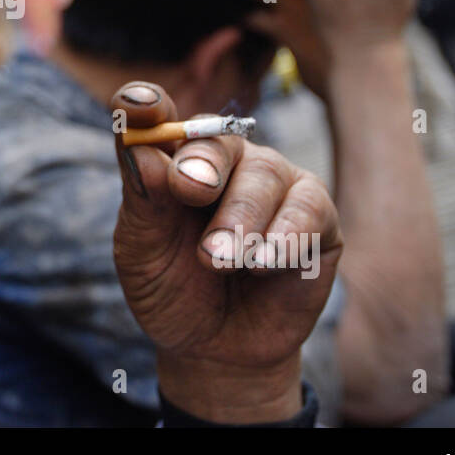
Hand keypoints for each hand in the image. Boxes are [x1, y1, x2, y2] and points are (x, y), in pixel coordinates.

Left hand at [110, 83, 342, 422]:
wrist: (215, 349)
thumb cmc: (172, 288)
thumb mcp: (142, 250)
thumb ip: (143, 199)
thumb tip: (142, 151)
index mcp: (173, 158)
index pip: (159, 117)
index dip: (147, 105)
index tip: (137, 107)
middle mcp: (226, 159)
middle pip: (217, 139)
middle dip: (202, 164)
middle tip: (190, 190)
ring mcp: (274, 183)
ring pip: (263, 176)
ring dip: (239, 219)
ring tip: (216, 260)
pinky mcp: (316, 216)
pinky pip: (308, 210)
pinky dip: (284, 236)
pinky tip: (262, 263)